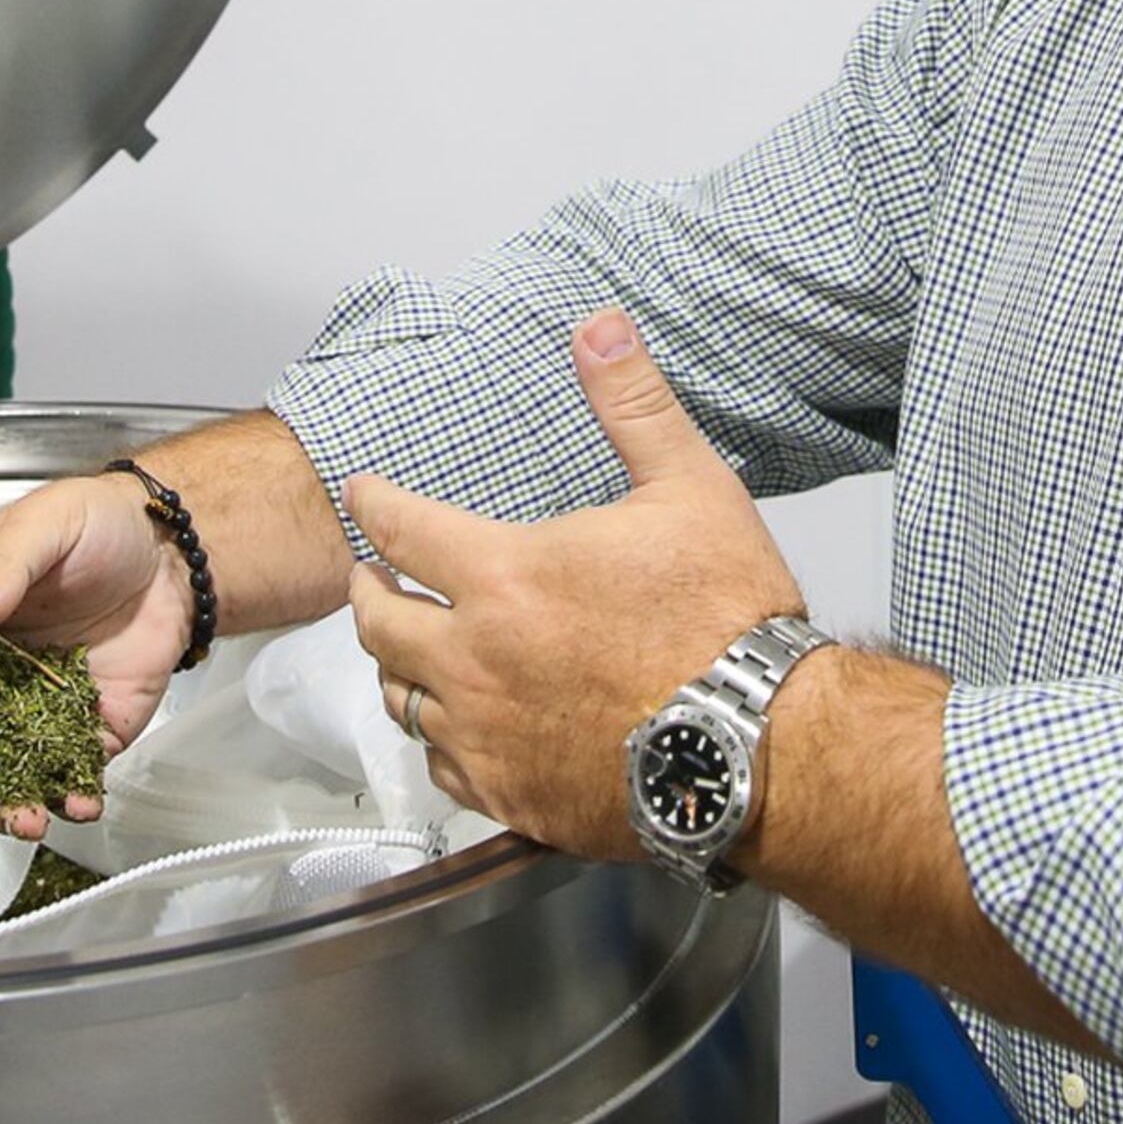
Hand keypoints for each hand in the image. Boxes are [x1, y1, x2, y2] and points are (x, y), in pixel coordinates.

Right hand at [0, 471, 192, 836]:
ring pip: (2, 775)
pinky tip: (80, 805)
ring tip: (24, 821)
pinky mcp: (84, 731)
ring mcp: (30, 712)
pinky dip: (72, 798)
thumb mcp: (42, 526)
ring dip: (5, 807)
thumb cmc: (93, 524)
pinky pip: (69, 775)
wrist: (170, 548)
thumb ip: (1, 569)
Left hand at [344, 310, 805, 859]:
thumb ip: (632, 404)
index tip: (361, 496)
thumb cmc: (729, 622)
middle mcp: (476, 657)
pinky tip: (458, 732)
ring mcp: (488, 733)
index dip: (373, 504)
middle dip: (366, 592)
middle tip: (368, 580)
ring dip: (398, 669)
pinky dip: (441, 743)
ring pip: (401, 700)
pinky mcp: (510, 796)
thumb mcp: (689, 488)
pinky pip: (444, 769)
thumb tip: (599, 327)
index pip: (401, 528)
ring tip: (406, 654)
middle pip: (377, 622)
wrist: (761, 744)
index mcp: (506, 576)